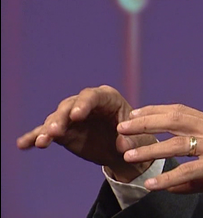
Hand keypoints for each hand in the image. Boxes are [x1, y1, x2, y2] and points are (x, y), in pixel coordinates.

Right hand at [16, 85, 156, 181]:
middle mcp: (86, 104)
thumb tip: (123, 146)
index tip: (76, 115)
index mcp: (106, 97)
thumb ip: (130, 139)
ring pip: (56, 119)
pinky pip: (47, 132)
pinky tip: (23, 144)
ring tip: (42, 142)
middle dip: (61, 118)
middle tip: (55, 132)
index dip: (83, 104)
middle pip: (69, 107)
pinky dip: (35, 137)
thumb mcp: (137, 136)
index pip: (92, 96)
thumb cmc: (134, 135)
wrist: (123, 148)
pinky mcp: (63, 130)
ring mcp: (72, 116)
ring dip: (47, 130)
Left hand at [117, 104, 202, 216]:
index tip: (134, 114)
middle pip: (176, 119)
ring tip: (129, 156)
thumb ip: (194, 176)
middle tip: (122, 128)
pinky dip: (169, 177)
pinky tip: (153, 184)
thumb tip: (168, 183)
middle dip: (146, 123)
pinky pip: (190, 170)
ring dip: (151, 149)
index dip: (156, 111)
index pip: (182, 112)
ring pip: (179, 143)